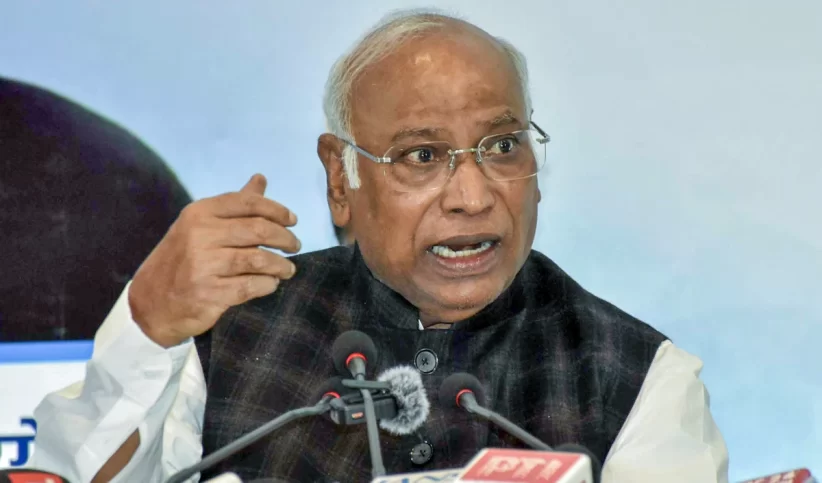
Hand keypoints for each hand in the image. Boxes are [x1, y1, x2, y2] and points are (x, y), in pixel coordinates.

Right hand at [128, 174, 300, 346]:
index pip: (248, 203)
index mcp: (200, 213)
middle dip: (285, 238)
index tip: (293, 221)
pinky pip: (251, 286)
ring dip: (281, 265)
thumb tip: (261, 179)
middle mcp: (200, 235)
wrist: (151, 302)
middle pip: (259, 230)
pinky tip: (271, 284)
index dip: (277, 210)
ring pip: (259, 259)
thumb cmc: (183, 259)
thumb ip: (234, 205)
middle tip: (295, 246)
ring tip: (288, 269)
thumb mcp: (200, 225)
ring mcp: (203, 265)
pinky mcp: (209, 293)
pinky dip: (268, 284)